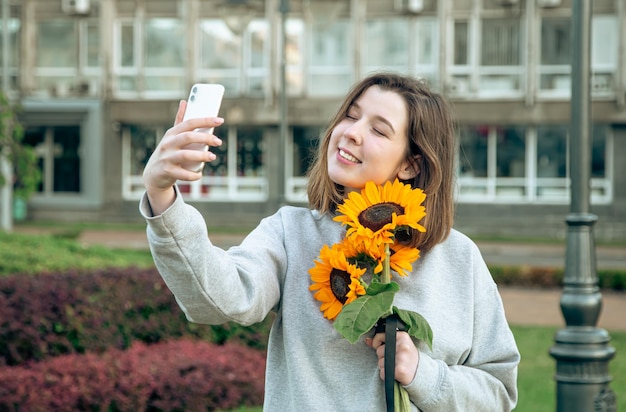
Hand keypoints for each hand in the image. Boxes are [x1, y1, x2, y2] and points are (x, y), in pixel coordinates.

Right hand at [142, 100, 223, 214]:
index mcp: (171, 133)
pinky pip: (183, 173)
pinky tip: (199, 174)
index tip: (220, 120)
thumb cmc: (168, 153)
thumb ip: (179, 121)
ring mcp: (166, 158)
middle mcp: (168, 144)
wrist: (153, 175)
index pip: (189, 123)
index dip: (205, 120)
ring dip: (201, 156)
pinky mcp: (167, 171)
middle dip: (205, 138)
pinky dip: (193, 174)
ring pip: (185, 155)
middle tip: (219, 141)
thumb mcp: (171, 137)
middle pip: (188, 137)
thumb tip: (184, 102)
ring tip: (213, 157)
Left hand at [365, 331, 419, 385]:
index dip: (377, 343)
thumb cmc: (408, 357)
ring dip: (384, 367)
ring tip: (396, 366)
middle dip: (383, 357)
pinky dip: (385, 376)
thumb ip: (383, 341)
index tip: (382, 348)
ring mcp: (401, 358)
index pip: (379, 336)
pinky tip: (395, 374)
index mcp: (402, 336)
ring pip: (380, 363)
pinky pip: (382, 373)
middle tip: (395, 359)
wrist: (421, 373)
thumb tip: (367, 340)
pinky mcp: (399, 370)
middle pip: (379, 351)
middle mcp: (402, 346)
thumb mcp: (399, 345)